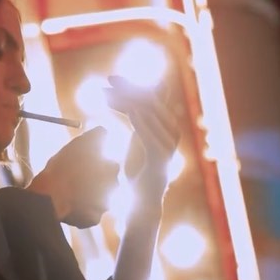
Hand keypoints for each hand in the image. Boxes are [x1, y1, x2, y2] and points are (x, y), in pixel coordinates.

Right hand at [28, 125, 119, 227]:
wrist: (49, 197)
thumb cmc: (62, 167)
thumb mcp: (78, 144)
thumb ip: (97, 136)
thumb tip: (106, 131)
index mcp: (111, 167)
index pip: (110, 163)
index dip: (96, 163)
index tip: (83, 164)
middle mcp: (113, 187)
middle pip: (107, 182)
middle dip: (96, 180)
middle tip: (77, 178)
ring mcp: (104, 205)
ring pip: (99, 198)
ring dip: (90, 195)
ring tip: (73, 192)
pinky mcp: (93, 219)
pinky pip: (90, 215)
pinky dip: (83, 211)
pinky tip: (71, 205)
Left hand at [105, 76, 179, 199]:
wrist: (142, 202)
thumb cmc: (137, 171)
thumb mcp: (134, 142)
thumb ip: (134, 123)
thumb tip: (125, 103)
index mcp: (164, 127)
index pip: (149, 99)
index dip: (131, 86)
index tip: (111, 78)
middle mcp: (170, 133)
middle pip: (151, 102)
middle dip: (129, 88)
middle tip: (109, 79)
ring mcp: (168, 147)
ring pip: (152, 116)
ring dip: (129, 102)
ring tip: (110, 94)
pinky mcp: (161, 161)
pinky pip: (152, 137)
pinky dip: (141, 123)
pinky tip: (130, 111)